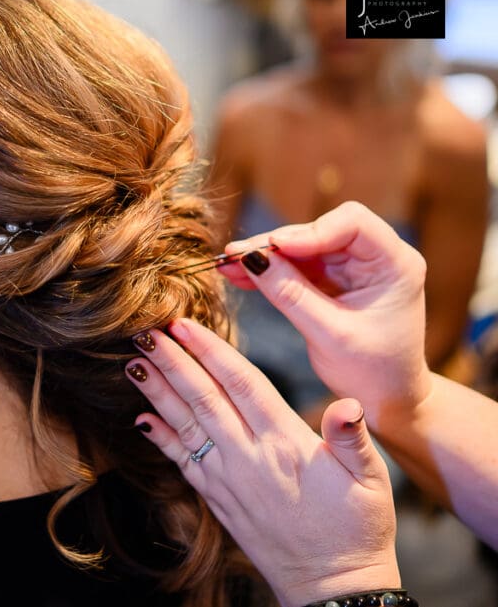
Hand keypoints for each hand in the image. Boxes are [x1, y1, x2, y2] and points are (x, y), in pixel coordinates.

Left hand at [127, 319, 398, 606]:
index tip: (184, 326)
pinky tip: (141, 419)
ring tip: (134, 362)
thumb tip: (347, 402)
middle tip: (143, 333)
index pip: (242, 384)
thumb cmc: (357, 529)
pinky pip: (183, 462)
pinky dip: (160, 439)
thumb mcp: (371, 481)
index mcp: (286, 443)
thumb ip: (352, 438)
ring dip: (157, 392)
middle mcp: (249, 457)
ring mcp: (228, 479)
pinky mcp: (218, 499)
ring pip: (186, 425)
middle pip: (203, 398)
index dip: (211, 351)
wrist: (333, 589)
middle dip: (172, 362)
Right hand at [219, 201, 431, 427]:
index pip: (351, 223)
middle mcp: (376, 257)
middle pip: (318, 231)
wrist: (388, 399)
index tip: (273, 248)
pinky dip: (269, 270)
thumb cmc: (373, 372)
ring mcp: (352, 267)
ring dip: (264, 256)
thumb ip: (291, 294)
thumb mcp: (329, 334)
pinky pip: (295, 265)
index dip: (309, 231)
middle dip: (275, 244)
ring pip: (300, 246)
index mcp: (394, 264)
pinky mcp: (332, 279)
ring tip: (228, 265)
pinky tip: (239, 274)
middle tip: (235, 255)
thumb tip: (251, 258)